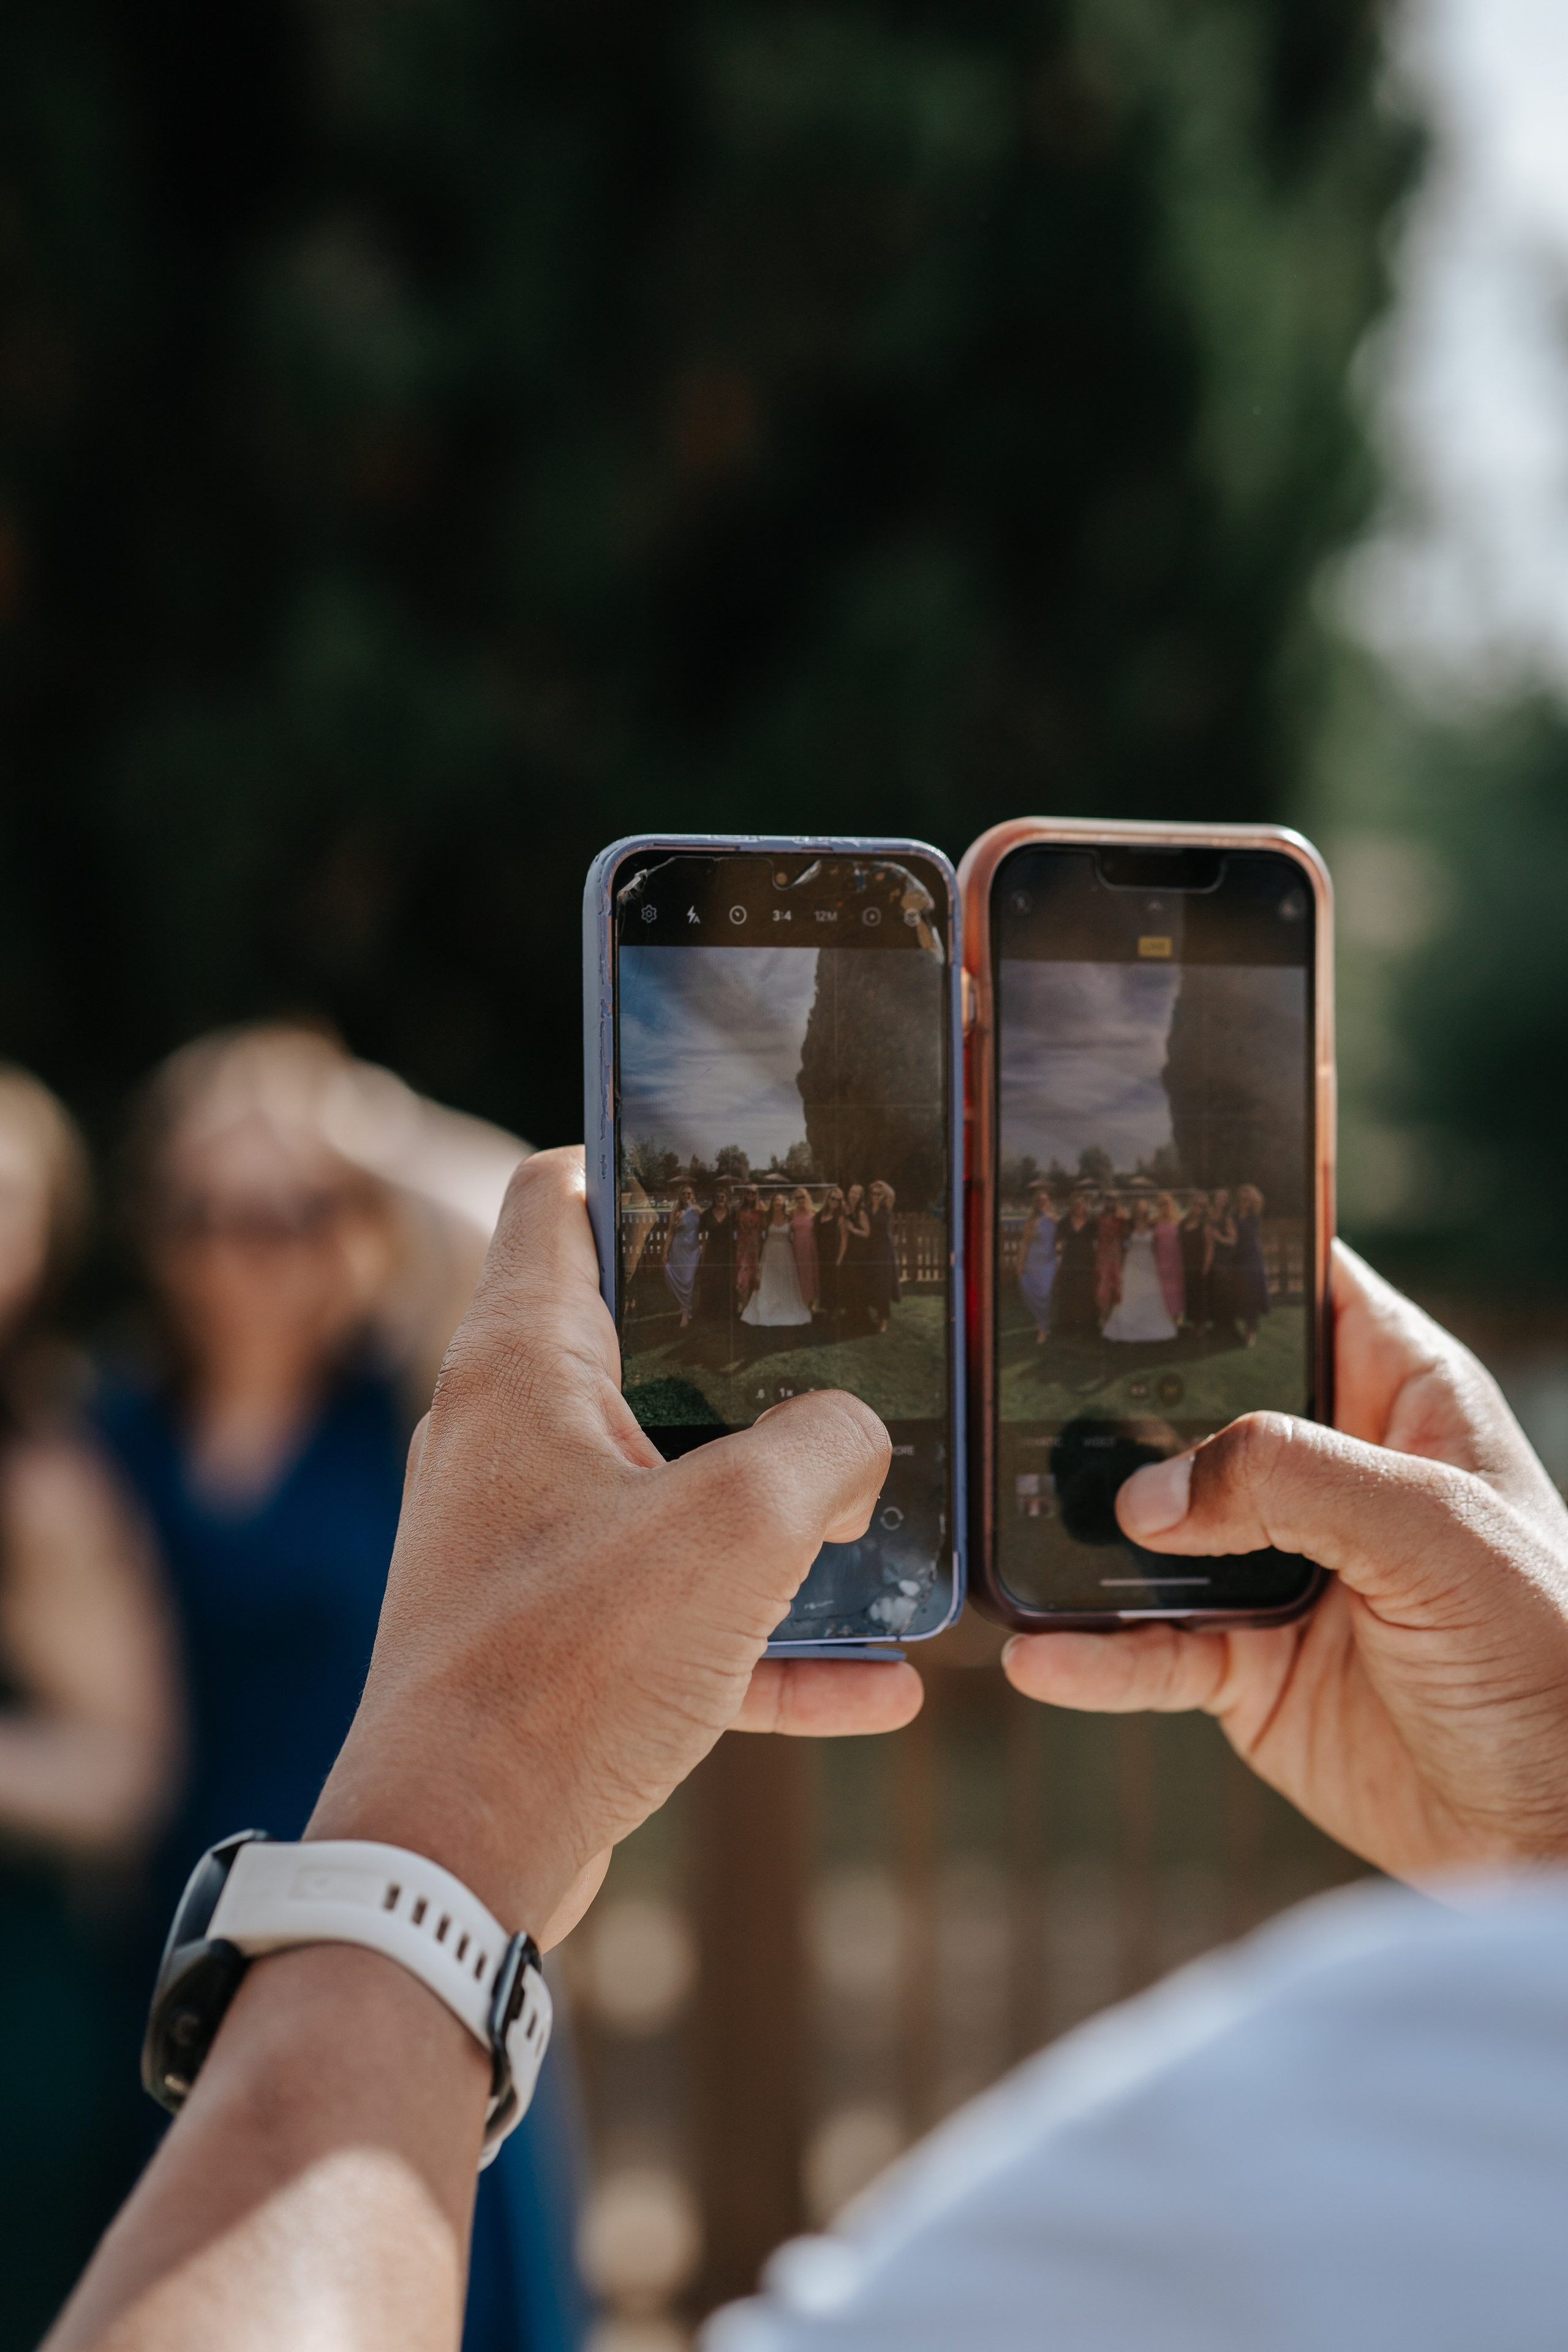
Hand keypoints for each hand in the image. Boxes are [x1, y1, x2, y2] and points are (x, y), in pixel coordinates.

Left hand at [311, 1147, 918, 1941]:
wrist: (458, 1862)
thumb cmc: (571, 1665)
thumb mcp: (737, 1527)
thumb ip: (824, 1447)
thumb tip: (855, 1439)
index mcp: (520, 1367)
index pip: (554, 1201)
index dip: (633, 1163)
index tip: (730, 1168)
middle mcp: (509, 1442)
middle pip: (633, 1346)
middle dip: (746, 1348)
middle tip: (851, 1331)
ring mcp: (528, 1547)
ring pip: (670, 1495)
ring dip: (774, 1514)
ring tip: (884, 1516)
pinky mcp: (554, 1647)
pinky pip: (679, 1621)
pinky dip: (765, 1645)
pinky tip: (882, 1688)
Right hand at [1004, 1243, 1567, 1880]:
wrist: (1556, 1827)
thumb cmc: (1554, 1653)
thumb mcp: (1437, 1531)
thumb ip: (1292, 1481)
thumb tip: (1146, 1493)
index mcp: (1399, 1396)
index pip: (1299, 1289)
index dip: (1223, 1258)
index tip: (1120, 1233)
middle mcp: (1330, 1472)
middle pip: (1194, 1407)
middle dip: (1110, 1399)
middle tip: (1015, 1384)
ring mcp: (1281, 1571)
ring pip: (1153, 1532)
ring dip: (1080, 1535)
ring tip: (1005, 1527)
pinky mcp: (1250, 1669)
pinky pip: (1149, 1652)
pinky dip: (1092, 1656)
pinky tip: (1039, 1654)